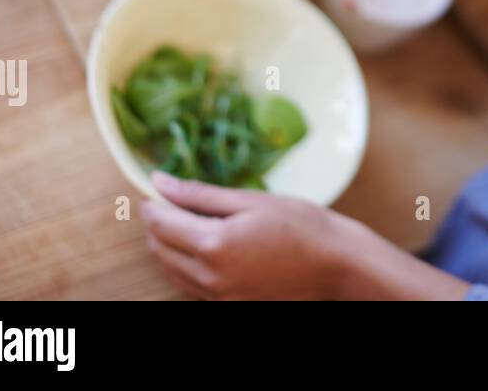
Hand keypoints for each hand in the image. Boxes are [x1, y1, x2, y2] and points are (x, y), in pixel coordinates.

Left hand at [141, 170, 470, 300]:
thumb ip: (200, 194)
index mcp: (212, 244)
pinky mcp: (228, 305)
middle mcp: (208, 276)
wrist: (336, 264)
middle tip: (170, 202)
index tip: (154, 190)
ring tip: (185, 222)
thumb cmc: (301, 225)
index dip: (152, 205)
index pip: (160, 224)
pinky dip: (185, 265)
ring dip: (168, 246)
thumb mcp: (251, 200)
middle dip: (157, 225)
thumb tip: (160, 182)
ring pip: (171, 271)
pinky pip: (190, 286)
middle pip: (159, 249)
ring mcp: (217, 296)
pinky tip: (204, 248)